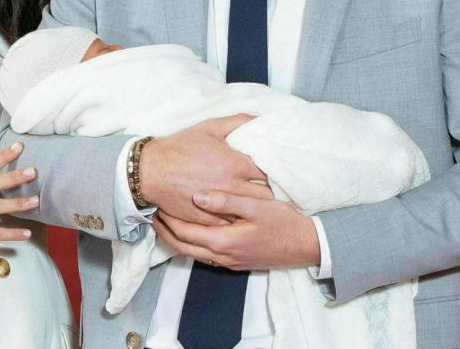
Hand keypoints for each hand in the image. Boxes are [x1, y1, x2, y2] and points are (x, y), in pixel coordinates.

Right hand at [140, 115, 269, 224]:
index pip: (270, 172)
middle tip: (273, 188)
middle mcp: (231, 187)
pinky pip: (231, 223)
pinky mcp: (208, 220)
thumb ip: (238, 122)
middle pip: (265, 195)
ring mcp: (220, 206)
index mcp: (235, 164)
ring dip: (256, 207)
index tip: (279, 170)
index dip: (276, 171)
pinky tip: (240, 214)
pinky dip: (238, 219)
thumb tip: (260, 119)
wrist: (151, 171)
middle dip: (271, 191)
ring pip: (250, 212)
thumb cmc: (181, 147)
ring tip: (261, 203)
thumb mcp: (209, 127)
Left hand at [152, 191, 320, 270]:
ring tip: (167, 220)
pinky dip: (192, 243)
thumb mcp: (257, 206)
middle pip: (183, 246)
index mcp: (224, 241)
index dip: (168, 219)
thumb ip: (227, 201)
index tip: (156, 203)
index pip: (184, 232)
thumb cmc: (284, 223)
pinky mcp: (236, 262)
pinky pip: (205, 254)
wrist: (306, 246)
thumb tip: (197, 197)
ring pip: (193, 253)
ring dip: (177, 238)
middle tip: (153, 213)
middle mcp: (222, 256)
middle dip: (165, 231)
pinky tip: (193, 230)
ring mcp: (229, 261)